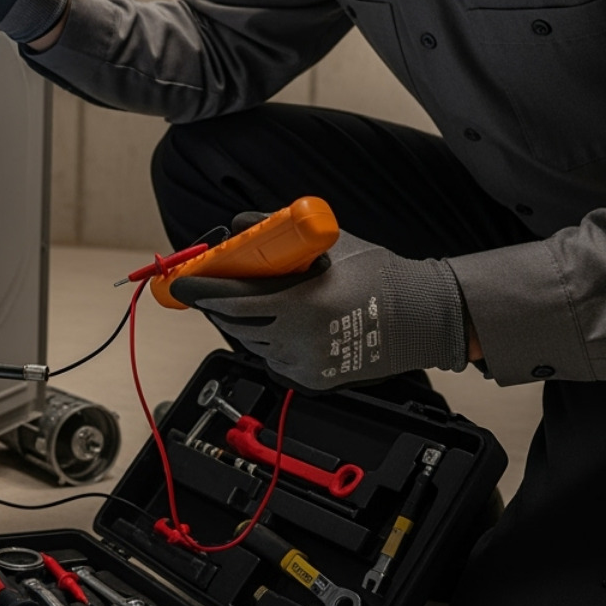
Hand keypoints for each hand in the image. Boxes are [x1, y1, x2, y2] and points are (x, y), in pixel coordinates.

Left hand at [169, 217, 468, 389]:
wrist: (423, 316)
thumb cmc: (380, 276)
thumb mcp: (330, 245)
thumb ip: (279, 234)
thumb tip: (239, 225)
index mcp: (303, 304)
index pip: (234, 301)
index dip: (202, 292)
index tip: (182, 283)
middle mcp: (300, 340)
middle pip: (236, 324)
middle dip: (216, 305)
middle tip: (204, 288)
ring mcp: (306, 364)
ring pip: (253, 343)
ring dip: (241, 322)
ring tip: (242, 300)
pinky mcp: (313, 380)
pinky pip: (273, 359)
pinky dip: (265, 341)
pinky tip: (274, 323)